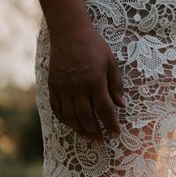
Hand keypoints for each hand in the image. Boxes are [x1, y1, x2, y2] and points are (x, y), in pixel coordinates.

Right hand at [48, 22, 125, 144]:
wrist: (70, 34)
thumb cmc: (95, 46)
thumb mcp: (111, 62)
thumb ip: (116, 84)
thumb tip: (122, 105)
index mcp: (95, 82)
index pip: (105, 109)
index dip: (111, 124)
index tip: (116, 134)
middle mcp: (78, 88)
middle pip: (87, 117)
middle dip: (95, 132)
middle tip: (101, 142)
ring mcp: (64, 88)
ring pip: (71, 117)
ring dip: (80, 130)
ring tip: (89, 138)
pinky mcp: (53, 87)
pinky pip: (57, 109)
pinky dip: (65, 120)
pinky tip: (72, 125)